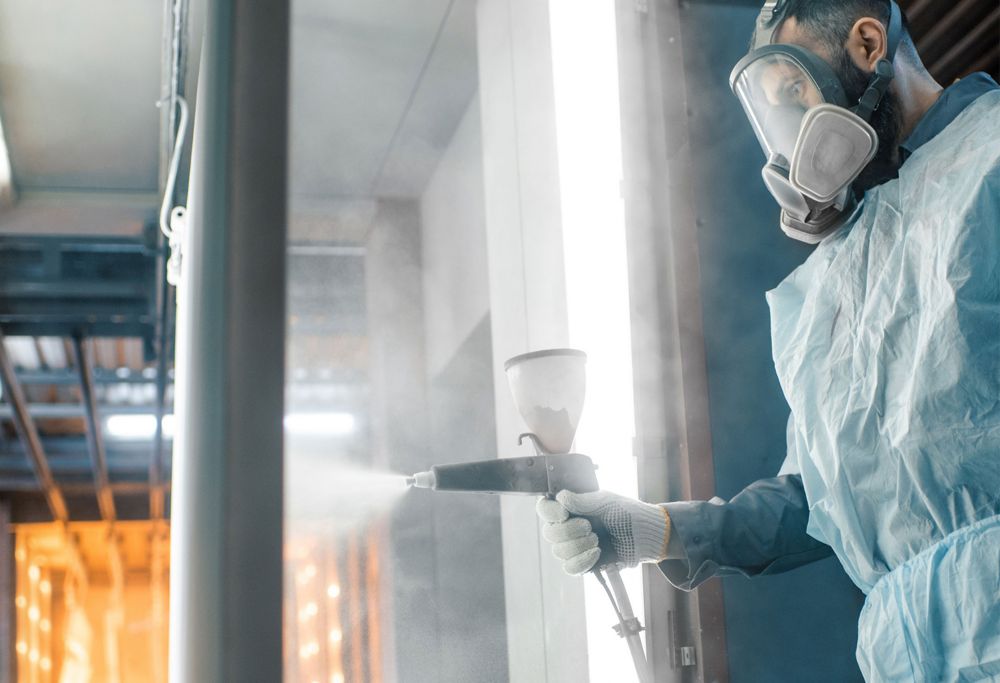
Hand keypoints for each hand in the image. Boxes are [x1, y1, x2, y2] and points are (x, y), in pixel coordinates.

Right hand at [535, 490, 671, 574]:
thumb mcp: (606, 502)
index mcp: (569, 507)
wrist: (645, 535)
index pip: (544, 509)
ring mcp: (573, 546)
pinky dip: (582, 561)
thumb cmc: (626, 513)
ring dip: (578, 546)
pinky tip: (596, 554)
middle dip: (569, 531)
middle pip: (549, 533)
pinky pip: (569, 567)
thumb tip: (560, 497)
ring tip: (597, 540)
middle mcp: (566, 526)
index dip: (549, 512)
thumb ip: (583, 501)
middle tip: (590, 527)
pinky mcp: (582, 563)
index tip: (564, 513)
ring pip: (559, 551)